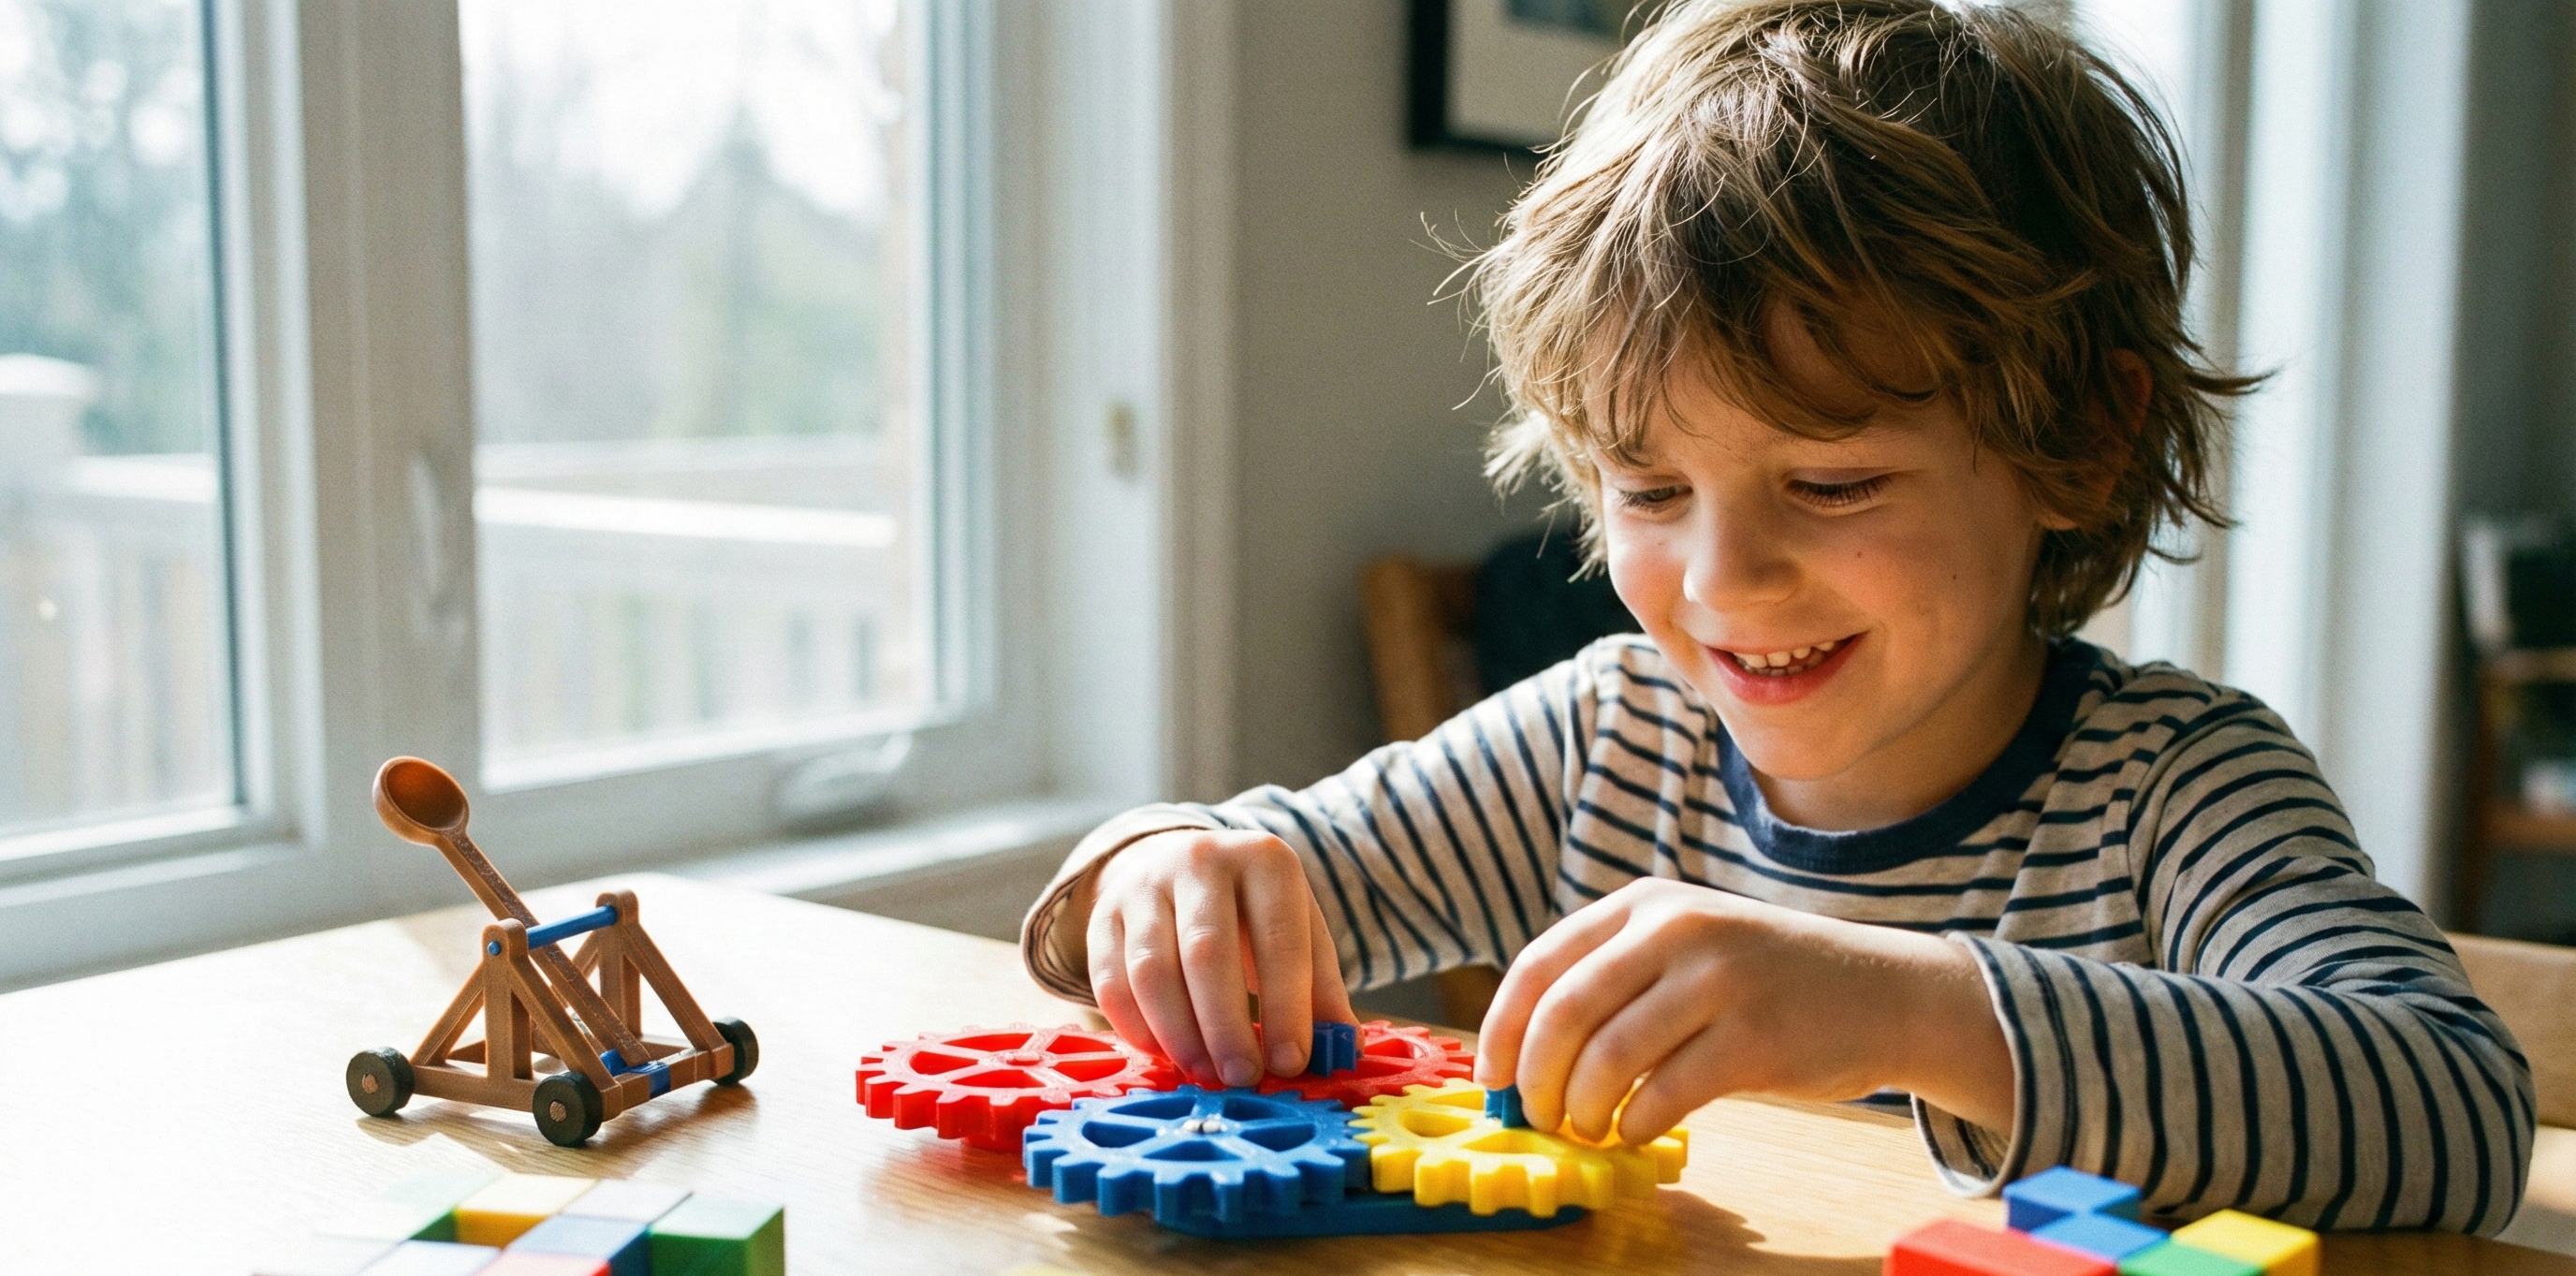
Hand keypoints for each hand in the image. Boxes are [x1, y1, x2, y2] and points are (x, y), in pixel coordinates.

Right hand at [1075, 828, 1356, 1086]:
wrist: (1180, 865)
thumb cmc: (1252, 913)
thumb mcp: (1299, 933)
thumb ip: (1320, 991)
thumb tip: (1344, 1051)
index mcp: (1264, 860)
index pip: (1279, 939)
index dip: (1286, 1007)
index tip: (1291, 1063)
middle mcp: (1200, 860)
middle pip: (1207, 953)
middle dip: (1227, 1027)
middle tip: (1243, 1077)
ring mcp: (1144, 886)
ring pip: (1152, 971)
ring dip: (1180, 1035)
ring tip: (1206, 1074)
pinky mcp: (1102, 916)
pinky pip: (1112, 982)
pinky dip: (1138, 1029)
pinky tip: (1167, 1055)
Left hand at [1473, 878, 2012, 1144]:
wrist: (1882, 990)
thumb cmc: (1765, 979)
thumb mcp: (1686, 943)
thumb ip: (1614, 976)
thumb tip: (1527, 1052)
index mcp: (1646, 903)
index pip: (1540, 965)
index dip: (1501, 1029)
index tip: (1491, 1076)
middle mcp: (1677, 929)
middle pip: (1564, 1013)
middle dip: (1536, 1077)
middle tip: (1537, 1114)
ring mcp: (1718, 981)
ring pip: (1608, 1057)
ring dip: (1582, 1108)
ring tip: (1587, 1126)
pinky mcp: (1754, 1039)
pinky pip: (1663, 1094)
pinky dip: (1634, 1124)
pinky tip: (1636, 1129)